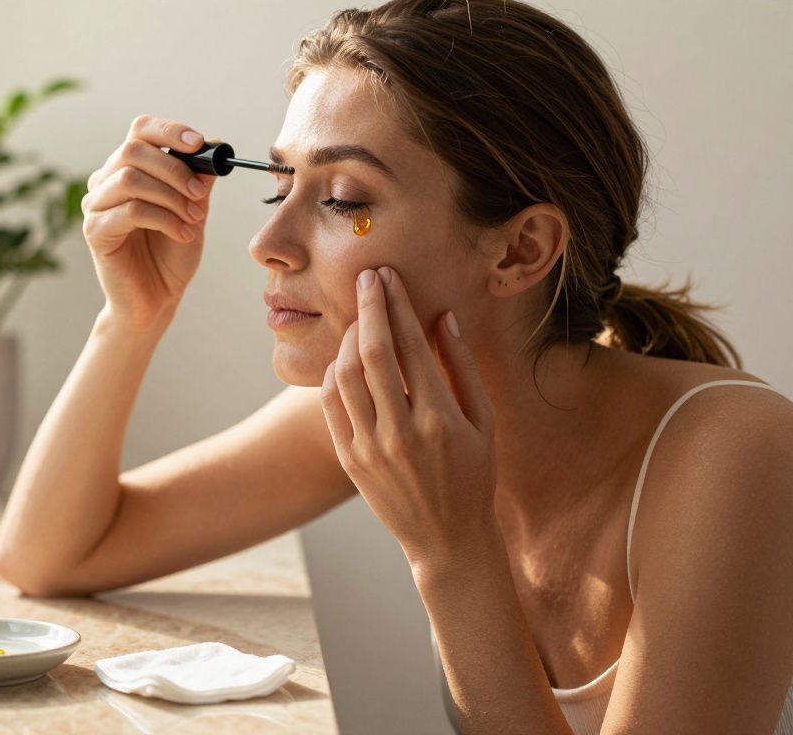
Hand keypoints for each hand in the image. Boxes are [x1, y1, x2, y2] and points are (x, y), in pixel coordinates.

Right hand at [81, 115, 217, 328]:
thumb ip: (198, 180)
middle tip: (200, 194)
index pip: (140, 130)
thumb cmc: (171, 255)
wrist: (158, 299)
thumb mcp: (193, 211)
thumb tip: (212, 145)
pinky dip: (164, 219)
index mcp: (127, 169)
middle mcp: (106, 182)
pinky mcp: (94, 231)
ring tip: (194, 219)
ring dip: (171, 196)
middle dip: (175, 169)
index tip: (199, 144)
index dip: (170, 131)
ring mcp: (96, 206)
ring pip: (130, 178)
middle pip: (133, 149)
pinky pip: (130, 211)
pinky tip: (182, 234)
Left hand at [319, 266, 498, 568]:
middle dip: (367, 307)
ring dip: (348, 337)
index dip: (397, 304)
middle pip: (373, 351)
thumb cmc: (473, 475)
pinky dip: (334, 372)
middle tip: (366, 277)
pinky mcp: (350, 458)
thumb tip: (444, 318)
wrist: (445, 538)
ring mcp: (370, 446)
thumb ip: (462, 368)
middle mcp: (402, 430)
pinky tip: (345, 357)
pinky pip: (331, 403)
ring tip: (358, 318)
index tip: (389, 276)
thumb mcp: (484, 422)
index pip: (412, 345)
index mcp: (441, 418)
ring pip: (345, 374)